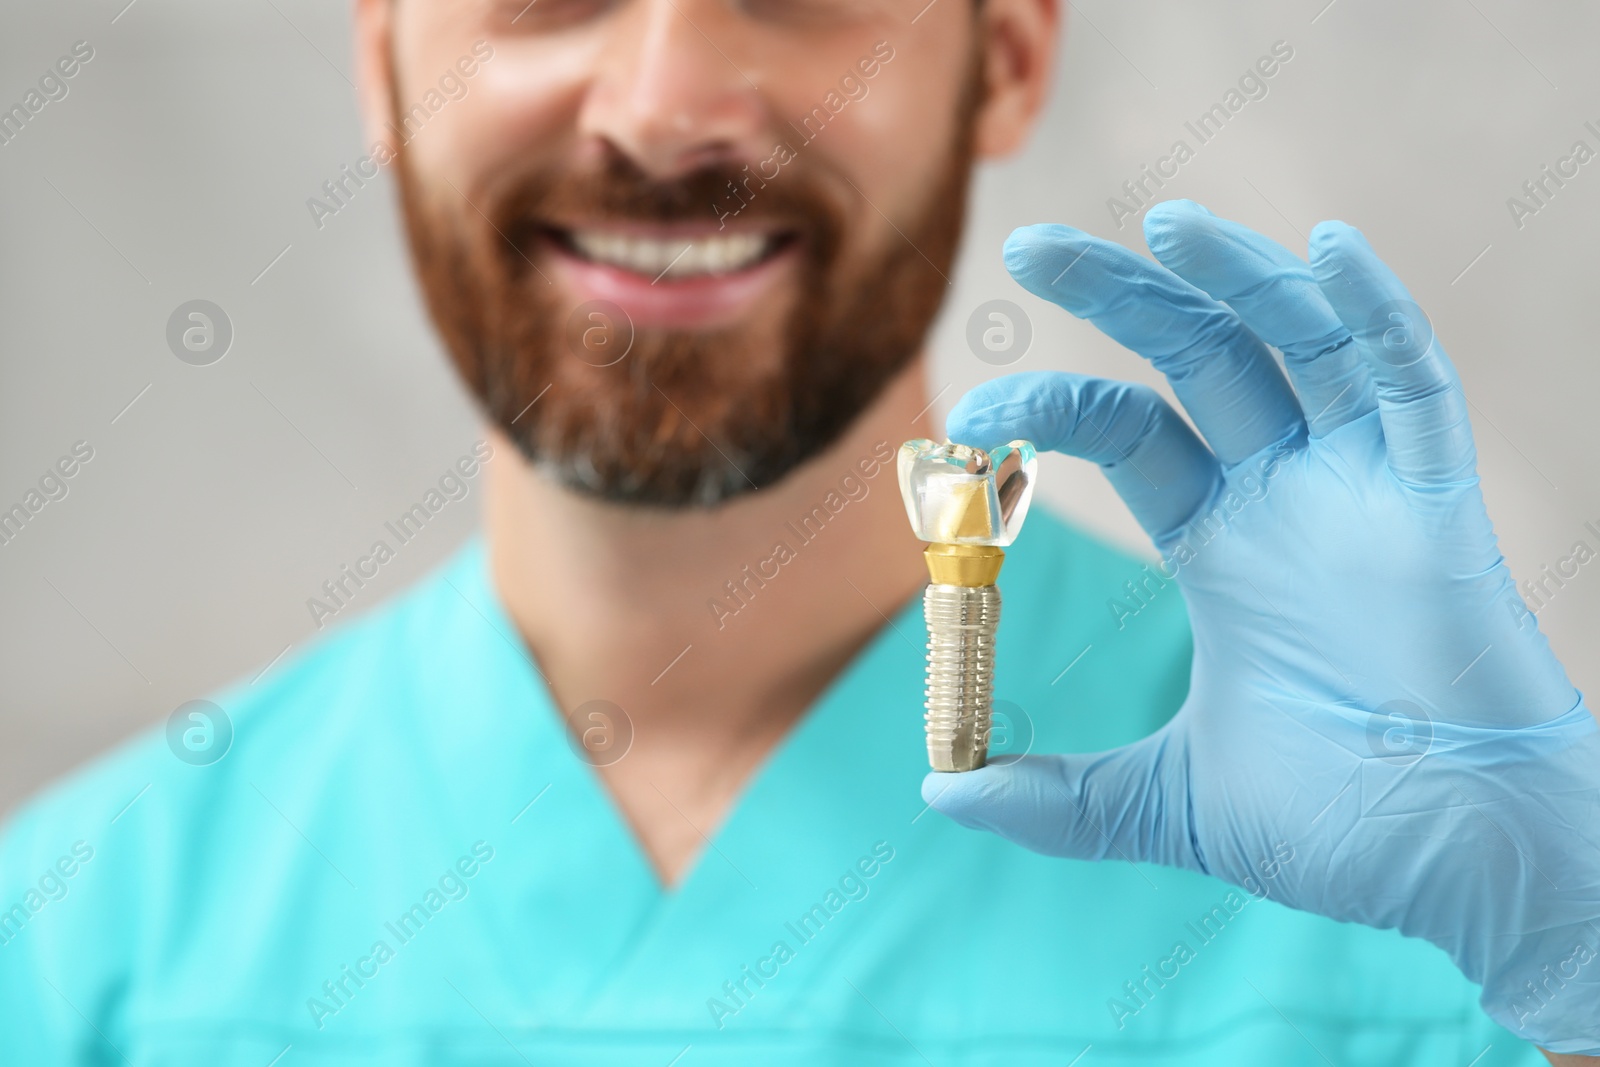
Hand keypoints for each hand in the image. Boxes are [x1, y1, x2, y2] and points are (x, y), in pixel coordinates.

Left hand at [923, 201, 1599, 1055]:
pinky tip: (1329, 249)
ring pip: (1301, 344)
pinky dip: (1377, 315)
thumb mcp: (1171, 803)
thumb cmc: (1340, 827)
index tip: (973, 418)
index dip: (1053, 406)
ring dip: (1236, 276)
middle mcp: (1289, 497)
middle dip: (1119, 293)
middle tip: (1028, 246)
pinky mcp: (1440, 509)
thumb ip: (1062, 798)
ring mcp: (1365, 492)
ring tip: (1160, 221)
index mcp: (1224, 542)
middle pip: (1200, 356)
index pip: (1130, 428)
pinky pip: (1415, 386)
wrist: (1466, 868)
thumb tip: (940, 787)